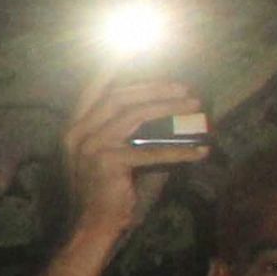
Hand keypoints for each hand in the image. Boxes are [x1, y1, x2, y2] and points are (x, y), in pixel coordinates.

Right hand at [63, 74, 206, 248]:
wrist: (92, 228)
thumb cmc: (108, 195)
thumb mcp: (119, 159)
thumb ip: (138, 135)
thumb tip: (175, 117)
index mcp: (75, 128)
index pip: (93, 89)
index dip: (111, 67)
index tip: (131, 47)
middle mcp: (77, 132)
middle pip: (118, 96)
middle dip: (154, 88)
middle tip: (184, 88)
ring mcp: (89, 146)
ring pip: (133, 115)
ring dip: (169, 109)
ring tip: (195, 107)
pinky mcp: (106, 162)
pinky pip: (150, 150)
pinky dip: (179, 150)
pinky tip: (201, 150)